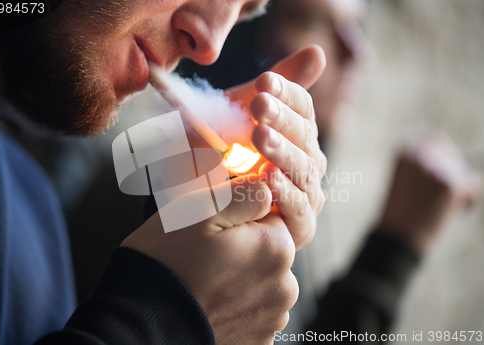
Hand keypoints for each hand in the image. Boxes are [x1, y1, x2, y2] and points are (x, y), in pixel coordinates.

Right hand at [122, 176, 297, 343]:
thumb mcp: (199, 210)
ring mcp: (273, 317)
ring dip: (241, 278)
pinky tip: (210, 303)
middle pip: (269, 251)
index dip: (242, 219)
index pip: (271, 218)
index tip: (216, 230)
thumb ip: (244, 194)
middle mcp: (284, 286)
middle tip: (205, 256)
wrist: (142, 322)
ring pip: (261, 281)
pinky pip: (252, 310)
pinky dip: (236, 306)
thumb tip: (267, 187)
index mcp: (277, 248)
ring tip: (205, 281)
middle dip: (244, 249)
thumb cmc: (167, 262)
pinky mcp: (259, 340)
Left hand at [227, 45, 327, 249]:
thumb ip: (279, 85)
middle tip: (259, 104)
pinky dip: (285, 192)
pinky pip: (299, 208)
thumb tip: (318, 53)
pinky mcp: (301, 224)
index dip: (287, 92)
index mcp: (297, 133)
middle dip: (282, 119)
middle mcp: (307, 160)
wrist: (195, 199)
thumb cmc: (218, 152)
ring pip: (303, 169)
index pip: (303, 107)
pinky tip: (268, 176)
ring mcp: (307, 192)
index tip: (262, 82)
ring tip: (260, 135)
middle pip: (306, 136)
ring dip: (283, 151)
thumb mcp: (240, 113)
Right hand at [379, 133, 480, 253]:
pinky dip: (467, 203)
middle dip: (454, 175)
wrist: (397, 238)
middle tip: (438, 199)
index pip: (436, 138)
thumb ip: (426, 165)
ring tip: (439, 208)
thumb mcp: (406, 180)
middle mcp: (420, 153)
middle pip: (454, 156)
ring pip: (465, 172)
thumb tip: (462, 158)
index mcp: (404, 150)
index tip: (441, 174)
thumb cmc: (401, 214)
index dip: (444, 155)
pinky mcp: (452, 184)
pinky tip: (450, 213)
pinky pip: (473, 189)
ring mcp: (437, 167)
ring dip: (459, 189)